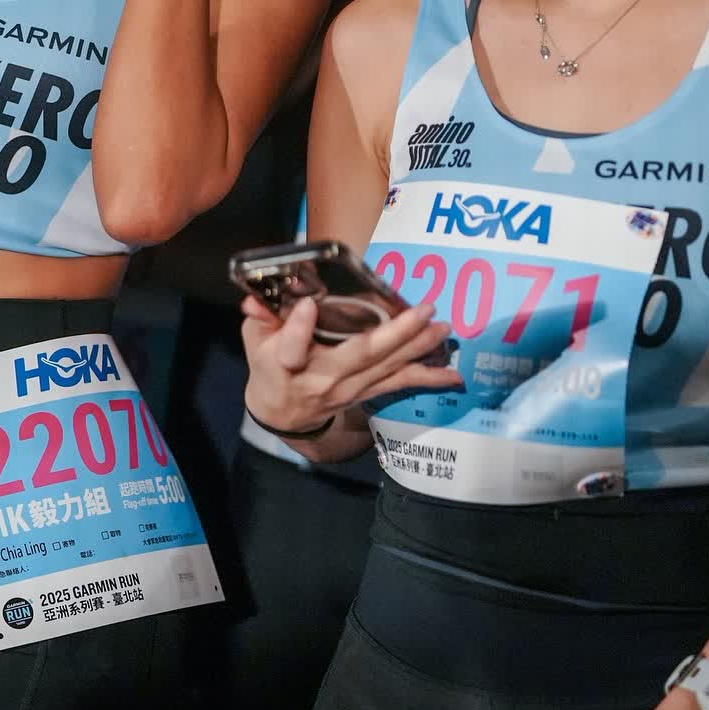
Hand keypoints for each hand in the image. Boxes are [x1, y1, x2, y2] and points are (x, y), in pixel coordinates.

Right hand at [241, 291, 461, 433]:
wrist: (281, 413)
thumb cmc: (268, 367)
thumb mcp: (254, 340)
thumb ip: (259, 316)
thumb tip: (255, 296)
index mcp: (285, 364)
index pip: (290, 349)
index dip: (298, 328)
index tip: (306, 305)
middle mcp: (322, 379)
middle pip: (359, 356)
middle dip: (395, 334)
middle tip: (423, 311)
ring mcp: (348, 389)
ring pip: (386, 368)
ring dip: (418, 349)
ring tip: (442, 329)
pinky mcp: (365, 393)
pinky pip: (398, 385)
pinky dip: (427, 380)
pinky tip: (454, 375)